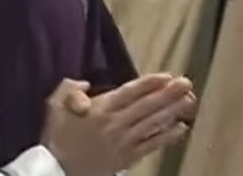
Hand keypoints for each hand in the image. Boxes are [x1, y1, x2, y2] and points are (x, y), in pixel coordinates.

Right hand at [42, 75, 195, 175]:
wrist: (59, 170)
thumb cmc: (57, 136)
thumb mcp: (54, 105)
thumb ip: (69, 90)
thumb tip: (85, 83)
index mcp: (99, 109)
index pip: (129, 92)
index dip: (149, 84)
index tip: (167, 76)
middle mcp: (115, 123)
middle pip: (146, 106)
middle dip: (168, 94)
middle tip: (186, 83)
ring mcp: (124, 141)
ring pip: (153, 124)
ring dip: (172, 112)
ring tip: (189, 101)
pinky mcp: (128, 157)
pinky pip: (151, 145)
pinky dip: (167, 137)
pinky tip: (181, 129)